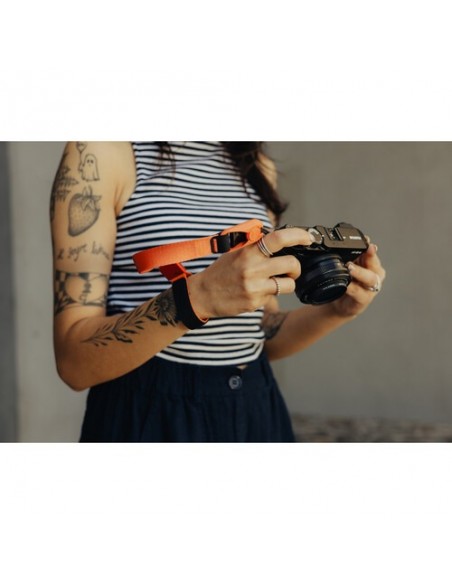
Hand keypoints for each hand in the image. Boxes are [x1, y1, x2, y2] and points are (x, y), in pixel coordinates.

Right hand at [187, 228, 313, 318]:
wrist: (202, 294)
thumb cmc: (221, 271)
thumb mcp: (236, 252)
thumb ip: (256, 247)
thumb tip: (280, 240)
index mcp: (248, 252)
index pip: (278, 239)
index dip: (298, 236)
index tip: (308, 238)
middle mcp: (252, 268)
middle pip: (292, 264)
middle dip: (296, 268)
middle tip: (290, 270)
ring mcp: (254, 287)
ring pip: (288, 285)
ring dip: (287, 283)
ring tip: (276, 283)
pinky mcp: (254, 302)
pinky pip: (274, 298)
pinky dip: (270, 295)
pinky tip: (257, 293)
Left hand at [330, 240, 385, 318]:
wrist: (340, 303)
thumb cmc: (345, 281)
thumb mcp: (346, 265)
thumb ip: (347, 255)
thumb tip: (338, 240)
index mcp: (370, 262)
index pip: (372, 252)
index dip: (369, 246)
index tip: (367, 240)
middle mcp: (374, 274)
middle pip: (375, 264)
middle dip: (370, 256)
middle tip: (365, 249)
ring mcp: (370, 287)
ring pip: (369, 278)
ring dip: (360, 272)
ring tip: (350, 268)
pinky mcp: (364, 299)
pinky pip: (359, 292)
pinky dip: (352, 288)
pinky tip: (346, 285)